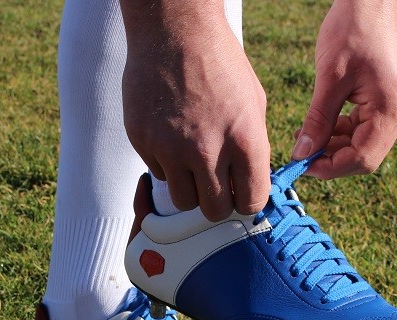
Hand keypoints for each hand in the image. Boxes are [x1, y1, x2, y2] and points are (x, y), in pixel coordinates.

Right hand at [120, 2, 270, 220]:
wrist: (174, 31)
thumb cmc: (219, 62)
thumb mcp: (253, 102)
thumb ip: (253, 147)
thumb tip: (251, 182)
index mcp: (244, 139)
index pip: (251, 201)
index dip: (247, 200)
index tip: (241, 194)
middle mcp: (207, 149)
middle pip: (214, 210)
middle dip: (217, 202)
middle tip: (215, 186)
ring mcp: (170, 148)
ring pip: (183, 200)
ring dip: (190, 187)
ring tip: (192, 161)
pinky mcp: (143, 141)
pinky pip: (158, 173)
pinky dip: (166, 163)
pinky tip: (171, 134)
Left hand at [291, 0, 396, 178]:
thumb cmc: (352, 29)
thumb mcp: (330, 79)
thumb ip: (317, 121)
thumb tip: (302, 154)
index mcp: (391, 109)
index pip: (362, 159)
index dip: (330, 168)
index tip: (302, 165)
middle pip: (365, 156)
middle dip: (331, 159)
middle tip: (301, 154)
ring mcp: (395, 106)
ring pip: (363, 144)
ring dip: (333, 147)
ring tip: (305, 138)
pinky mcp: (386, 99)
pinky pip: (363, 128)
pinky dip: (340, 132)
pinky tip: (319, 126)